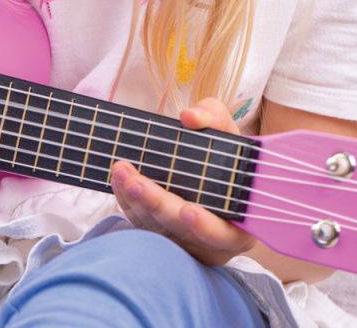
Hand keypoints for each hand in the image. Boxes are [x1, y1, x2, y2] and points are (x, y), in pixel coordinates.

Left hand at [110, 96, 256, 265]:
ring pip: (156, 227)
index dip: (207, 227)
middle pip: (181, 230)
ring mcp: (183, 239)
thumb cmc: (222, 149)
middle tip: (135, 182)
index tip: (189, 210)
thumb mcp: (225, 129)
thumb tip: (189, 116)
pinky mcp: (160, 233)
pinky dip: (127, 201)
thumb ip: (213, 118)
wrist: (206, 163)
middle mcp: (210, 239)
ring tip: (121, 171)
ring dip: (136, 200)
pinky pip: (141, 221)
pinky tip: (119, 179)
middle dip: (157, 205)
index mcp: (238, 222)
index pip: (224, 234)